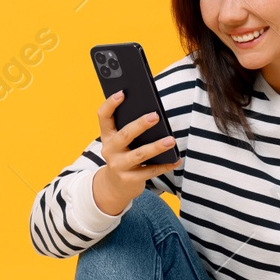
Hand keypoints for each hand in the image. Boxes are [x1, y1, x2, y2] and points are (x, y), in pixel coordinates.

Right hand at [91, 90, 178, 215]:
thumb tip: (154, 114)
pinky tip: (176, 159)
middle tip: (156, 116)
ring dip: (156, 147)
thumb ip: (130, 128)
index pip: (103, 116)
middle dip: (140, 125)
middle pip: (124, 135)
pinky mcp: (129, 179)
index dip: (111, 104)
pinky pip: (150, 172)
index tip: (122, 93)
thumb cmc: (123, 155)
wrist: (115, 186)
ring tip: (171, 140)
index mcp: (107, 136)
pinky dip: (164, 165)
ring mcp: (118, 166)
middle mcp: (110, 150)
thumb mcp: (120, 142)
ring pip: (139, 154)